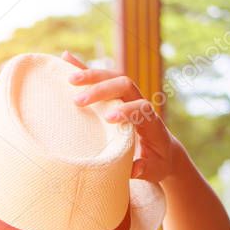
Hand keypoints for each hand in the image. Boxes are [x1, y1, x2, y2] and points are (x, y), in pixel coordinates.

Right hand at [61, 50, 178, 182]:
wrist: (163, 150)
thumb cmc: (156, 162)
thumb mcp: (154, 170)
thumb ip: (145, 168)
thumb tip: (134, 168)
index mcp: (151, 122)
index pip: (141, 107)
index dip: (127, 110)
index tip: (109, 119)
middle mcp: (140, 103)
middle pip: (124, 85)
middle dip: (102, 89)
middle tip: (79, 101)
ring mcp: (127, 97)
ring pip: (112, 77)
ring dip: (92, 76)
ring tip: (69, 79)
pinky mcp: (115, 96)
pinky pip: (101, 78)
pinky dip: (84, 68)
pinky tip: (66, 58)